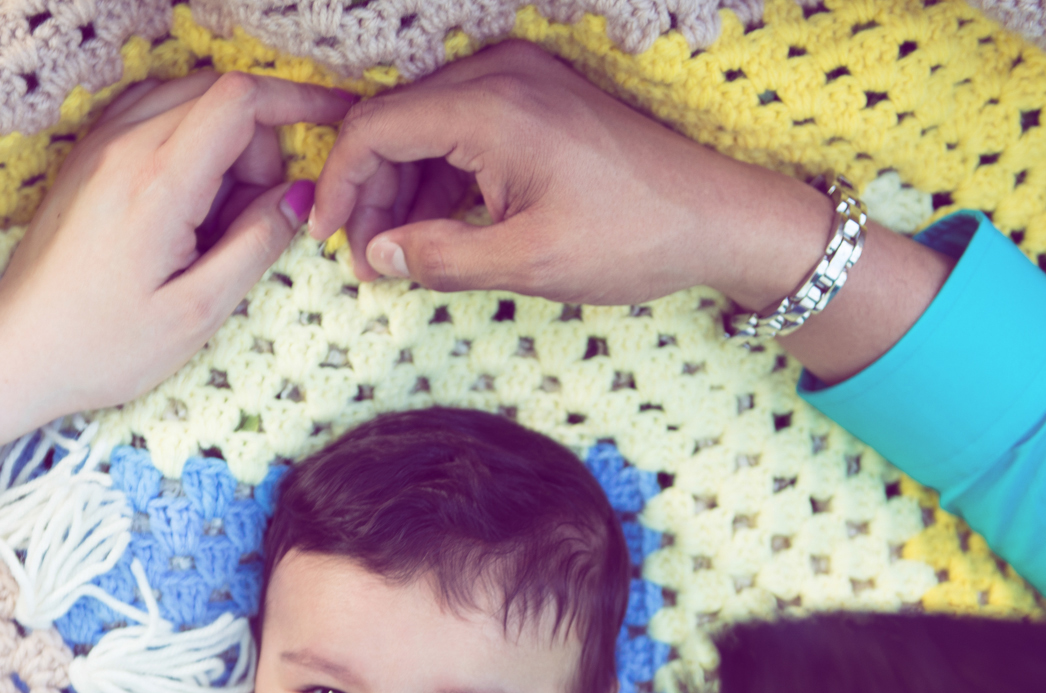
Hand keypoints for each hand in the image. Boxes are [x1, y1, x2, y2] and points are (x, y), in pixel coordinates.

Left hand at [0, 71, 355, 451]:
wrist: (17, 351)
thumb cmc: (102, 346)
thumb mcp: (196, 312)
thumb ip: (256, 244)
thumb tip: (299, 196)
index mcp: (157, 181)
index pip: (241, 98)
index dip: (298, 101)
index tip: (336, 121)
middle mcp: (124, 145)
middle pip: (220, 94)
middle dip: (260, 140)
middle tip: (260, 214)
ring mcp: (100, 144)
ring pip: (188, 99)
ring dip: (224, 140)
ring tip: (219, 218)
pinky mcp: (87, 156)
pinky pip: (154, 115)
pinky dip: (188, 140)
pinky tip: (187, 203)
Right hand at [308, 40, 828, 306]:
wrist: (717, 215)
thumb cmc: (634, 237)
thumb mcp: (529, 264)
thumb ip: (440, 259)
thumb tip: (376, 257)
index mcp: (491, 107)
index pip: (375, 128)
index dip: (339, 186)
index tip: (327, 239)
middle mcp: (501, 75)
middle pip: (396, 123)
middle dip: (370, 193)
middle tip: (367, 261)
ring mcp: (522, 80)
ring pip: (426, 126)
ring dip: (404, 189)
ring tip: (401, 255)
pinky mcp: (538, 97)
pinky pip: (464, 127)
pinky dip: (443, 177)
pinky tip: (442, 231)